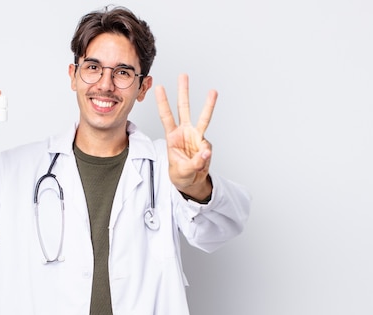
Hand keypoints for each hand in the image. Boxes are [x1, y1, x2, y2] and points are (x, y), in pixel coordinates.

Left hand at [155, 74, 216, 199]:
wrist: (190, 181)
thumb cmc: (181, 174)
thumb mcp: (183, 171)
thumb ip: (194, 162)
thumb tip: (206, 151)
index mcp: (172, 136)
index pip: (166, 116)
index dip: (162, 102)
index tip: (159, 87)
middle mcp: (184, 132)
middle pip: (184, 108)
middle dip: (183, 92)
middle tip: (183, 75)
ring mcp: (196, 136)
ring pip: (202, 117)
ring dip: (208, 104)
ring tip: (213, 91)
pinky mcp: (205, 143)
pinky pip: (208, 146)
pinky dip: (206, 154)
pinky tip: (202, 160)